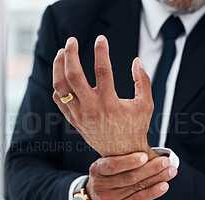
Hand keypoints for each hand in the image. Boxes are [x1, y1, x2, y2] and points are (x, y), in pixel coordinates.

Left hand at [52, 35, 154, 157]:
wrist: (122, 154)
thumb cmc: (135, 127)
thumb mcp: (146, 105)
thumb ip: (143, 81)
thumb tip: (137, 61)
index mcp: (110, 103)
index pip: (102, 70)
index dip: (101, 51)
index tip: (101, 39)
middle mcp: (92, 109)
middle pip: (73, 75)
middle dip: (71, 54)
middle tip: (72, 40)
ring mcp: (80, 115)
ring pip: (61, 87)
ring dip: (58, 67)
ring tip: (62, 53)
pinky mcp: (74, 121)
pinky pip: (59, 101)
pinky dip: (58, 87)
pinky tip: (63, 77)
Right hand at [86, 152, 177, 199]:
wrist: (96, 198)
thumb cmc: (106, 176)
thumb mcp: (107, 163)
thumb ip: (123, 157)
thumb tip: (149, 150)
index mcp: (97, 169)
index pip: (112, 165)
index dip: (129, 161)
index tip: (145, 156)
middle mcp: (100, 185)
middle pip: (129, 177)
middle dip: (151, 168)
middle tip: (165, 162)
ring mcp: (109, 199)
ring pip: (137, 187)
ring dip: (157, 178)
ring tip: (169, 171)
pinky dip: (153, 192)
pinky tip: (163, 186)